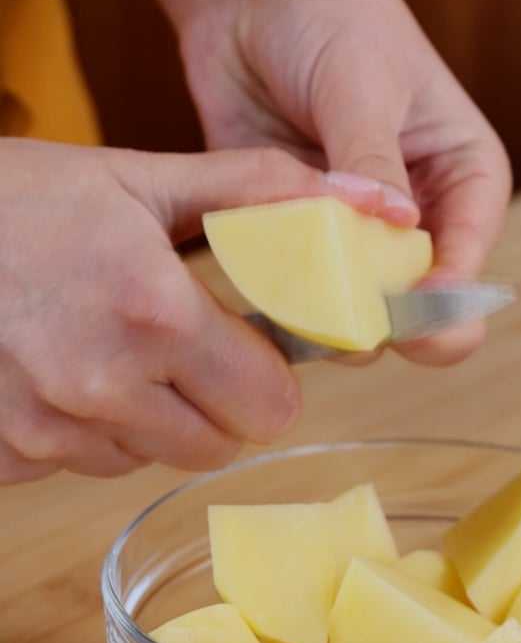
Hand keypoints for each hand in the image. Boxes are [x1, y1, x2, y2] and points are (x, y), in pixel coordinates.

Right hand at [0, 138, 397, 483]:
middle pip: (220, 444)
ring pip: (154, 457)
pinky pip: (88, 464)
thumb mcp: (142, 178)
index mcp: (154, 315)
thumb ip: (258, 192)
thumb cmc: (20, 199)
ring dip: (158, 419)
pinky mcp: (8, 453)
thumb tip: (363, 202)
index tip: (255, 350)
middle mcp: (102, 385)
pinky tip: (70, 374)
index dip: (271, 380)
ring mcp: (49, 428)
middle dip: (223, 404)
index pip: (269, 405)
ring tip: (123, 352)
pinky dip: (96, 432)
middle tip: (194, 351)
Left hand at [150, 0, 511, 364]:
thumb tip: (394, 228)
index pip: (467, 262)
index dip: (440, 300)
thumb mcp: (364, 84)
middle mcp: (417, 222)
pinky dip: (279, 299)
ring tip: (292, 291)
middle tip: (348, 316)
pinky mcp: (303, 240)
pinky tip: (259, 286)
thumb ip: (374, 161)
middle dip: (387, 322)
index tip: (403, 312)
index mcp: (463, 183)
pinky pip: (297, 290)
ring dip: (325, 315)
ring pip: (355, 312)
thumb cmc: (332, 17)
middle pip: (418, 308)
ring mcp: (358, 238)